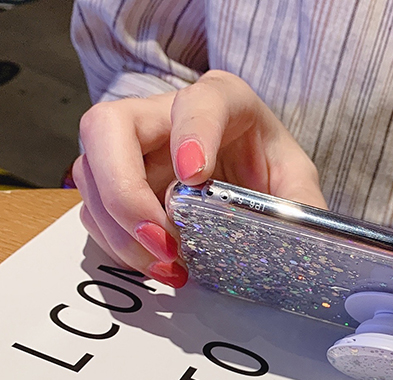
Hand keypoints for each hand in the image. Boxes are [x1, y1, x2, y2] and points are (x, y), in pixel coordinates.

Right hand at [72, 70, 325, 286]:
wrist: (248, 181)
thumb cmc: (269, 171)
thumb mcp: (297, 185)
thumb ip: (302, 208)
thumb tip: (302, 247)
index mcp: (221, 101)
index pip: (197, 102)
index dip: (191, 135)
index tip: (195, 176)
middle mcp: (163, 115)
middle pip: (107, 127)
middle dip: (125, 191)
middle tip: (162, 240)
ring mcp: (132, 149)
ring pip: (91, 173)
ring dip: (120, 229)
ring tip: (168, 265)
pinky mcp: (118, 185)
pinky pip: (95, 211)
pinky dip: (119, 245)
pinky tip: (158, 265)